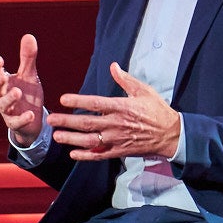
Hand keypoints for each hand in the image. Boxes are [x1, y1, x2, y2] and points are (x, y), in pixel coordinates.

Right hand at [0, 35, 51, 149]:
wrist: (33, 120)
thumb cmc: (27, 95)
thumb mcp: (28, 75)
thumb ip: (27, 58)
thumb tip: (28, 35)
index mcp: (3, 84)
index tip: (0, 59)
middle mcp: (1, 97)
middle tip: (3, 75)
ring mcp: (7, 111)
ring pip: (3, 105)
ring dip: (9, 98)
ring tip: (18, 91)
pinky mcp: (16, 124)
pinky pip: (16, 122)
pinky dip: (22, 119)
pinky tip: (30, 114)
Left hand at [46, 63, 183, 163]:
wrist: (171, 135)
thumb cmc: (158, 111)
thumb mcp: (144, 91)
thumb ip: (126, 80)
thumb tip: (113, 66)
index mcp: (122, 107)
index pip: (96, 103)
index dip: (78, 101)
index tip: (63, 99)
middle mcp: (117, 124)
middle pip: (87, 123)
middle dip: (67, 121)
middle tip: (51, 119)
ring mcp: (117, 139)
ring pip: (90, 140)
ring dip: (71, 139)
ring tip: (56, 136)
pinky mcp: (120, 151)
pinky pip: (100, 155)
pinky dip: (86, 155)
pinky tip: (73, 154)